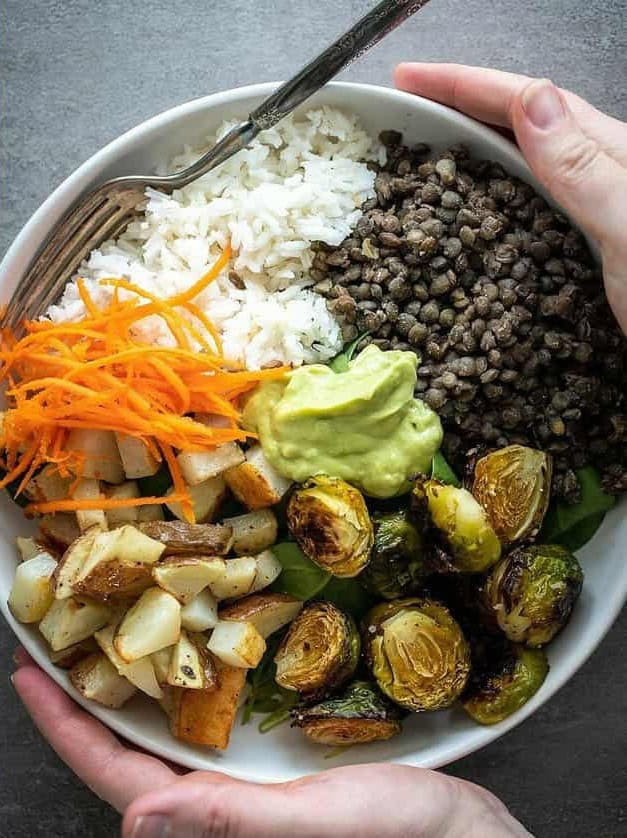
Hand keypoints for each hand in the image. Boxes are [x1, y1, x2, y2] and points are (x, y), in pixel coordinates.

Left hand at [12, 650, 529, 836]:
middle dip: (92, 691)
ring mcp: (252, 780)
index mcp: (218, 821)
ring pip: (174, 727)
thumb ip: (234, 821)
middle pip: (134, 745)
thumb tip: (137, 821)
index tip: (27, 673)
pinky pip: (221, 714)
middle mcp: (224, 799)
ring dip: (139, 678)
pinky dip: (196, 676)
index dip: (68, 726)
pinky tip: (196, 642)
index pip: (120, 773)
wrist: (473, 836)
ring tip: (113, 625)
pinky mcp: (283, 760)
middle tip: (63, 631)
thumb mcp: (321, 824)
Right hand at [394, 63, 626, 333]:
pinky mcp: (588, 237)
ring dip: (476, 141)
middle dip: (462, 102)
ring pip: (526, 155)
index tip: (411, 79)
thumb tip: (535, 103)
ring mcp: (595, 202)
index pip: (526, 101)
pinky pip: (531, 196)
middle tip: (410, 102)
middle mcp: (600, 170)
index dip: (465, 84)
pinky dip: (495, 188)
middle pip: (523, 118)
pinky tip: (481, 201)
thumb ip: (585, 170)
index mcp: (608, 153)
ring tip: (434, 140)